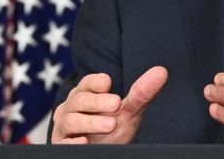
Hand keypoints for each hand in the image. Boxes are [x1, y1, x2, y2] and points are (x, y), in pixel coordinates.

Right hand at [51, 66, 167, 143]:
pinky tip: (84, 143)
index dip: (96, 82)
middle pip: (79, 100)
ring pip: (71, 120)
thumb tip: (162, 71)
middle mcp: (70, 108)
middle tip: (117, 104)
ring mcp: (63, 127)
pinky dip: (72, 143)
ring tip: (111, 124)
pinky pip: (63, 144)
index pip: (87, 83)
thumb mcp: (127, 112)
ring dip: (90, 122)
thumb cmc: (111, 128)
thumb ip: (141, 93)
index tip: (108, 83)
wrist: (102, 152)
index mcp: (84, 94)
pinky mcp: (61, 145)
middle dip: (98, 102)